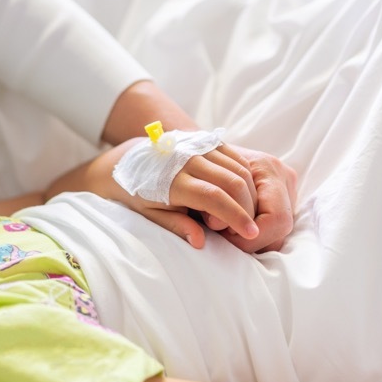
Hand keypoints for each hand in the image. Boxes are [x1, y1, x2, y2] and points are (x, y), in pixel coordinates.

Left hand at [58, 139, 295, 251]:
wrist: (131, 158)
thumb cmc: (140, 191)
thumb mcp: (150, 214)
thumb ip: (176, 226)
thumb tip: (199, 242)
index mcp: (172, 180)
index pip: (213, 197)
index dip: (235, 216)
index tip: (250, 233)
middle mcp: (188, 159)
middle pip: (233, 182)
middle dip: (248, 207)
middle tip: (248, 228)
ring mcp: (199, 146)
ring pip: (239, 169)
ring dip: (250, 194)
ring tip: (245, 214)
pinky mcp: (207, 140)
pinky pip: (237, 159)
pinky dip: (247, 178)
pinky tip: (244, 195)